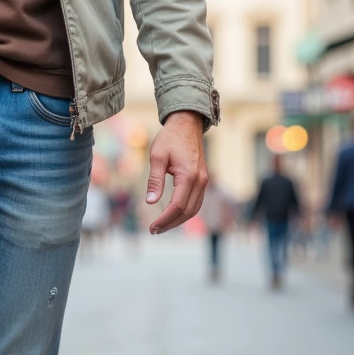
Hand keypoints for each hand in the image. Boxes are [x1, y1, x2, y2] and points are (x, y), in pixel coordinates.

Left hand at [145, 111, 206, 235]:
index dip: (165, 219)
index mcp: (189, 176)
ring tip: (162, 226)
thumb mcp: (157, 156)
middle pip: (188, 212)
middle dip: (171, 223)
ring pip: (195, 209)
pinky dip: (186, 212)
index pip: (178, 205)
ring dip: (179, 220)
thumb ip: (155, 180)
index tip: (152, 227)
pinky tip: (173, 215)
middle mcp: (200, 181)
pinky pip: (197, 201)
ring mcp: (203, 181)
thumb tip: (150, 202)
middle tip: (154, 230)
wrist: (187, 124)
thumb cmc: (170, 138)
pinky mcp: (202, 179)